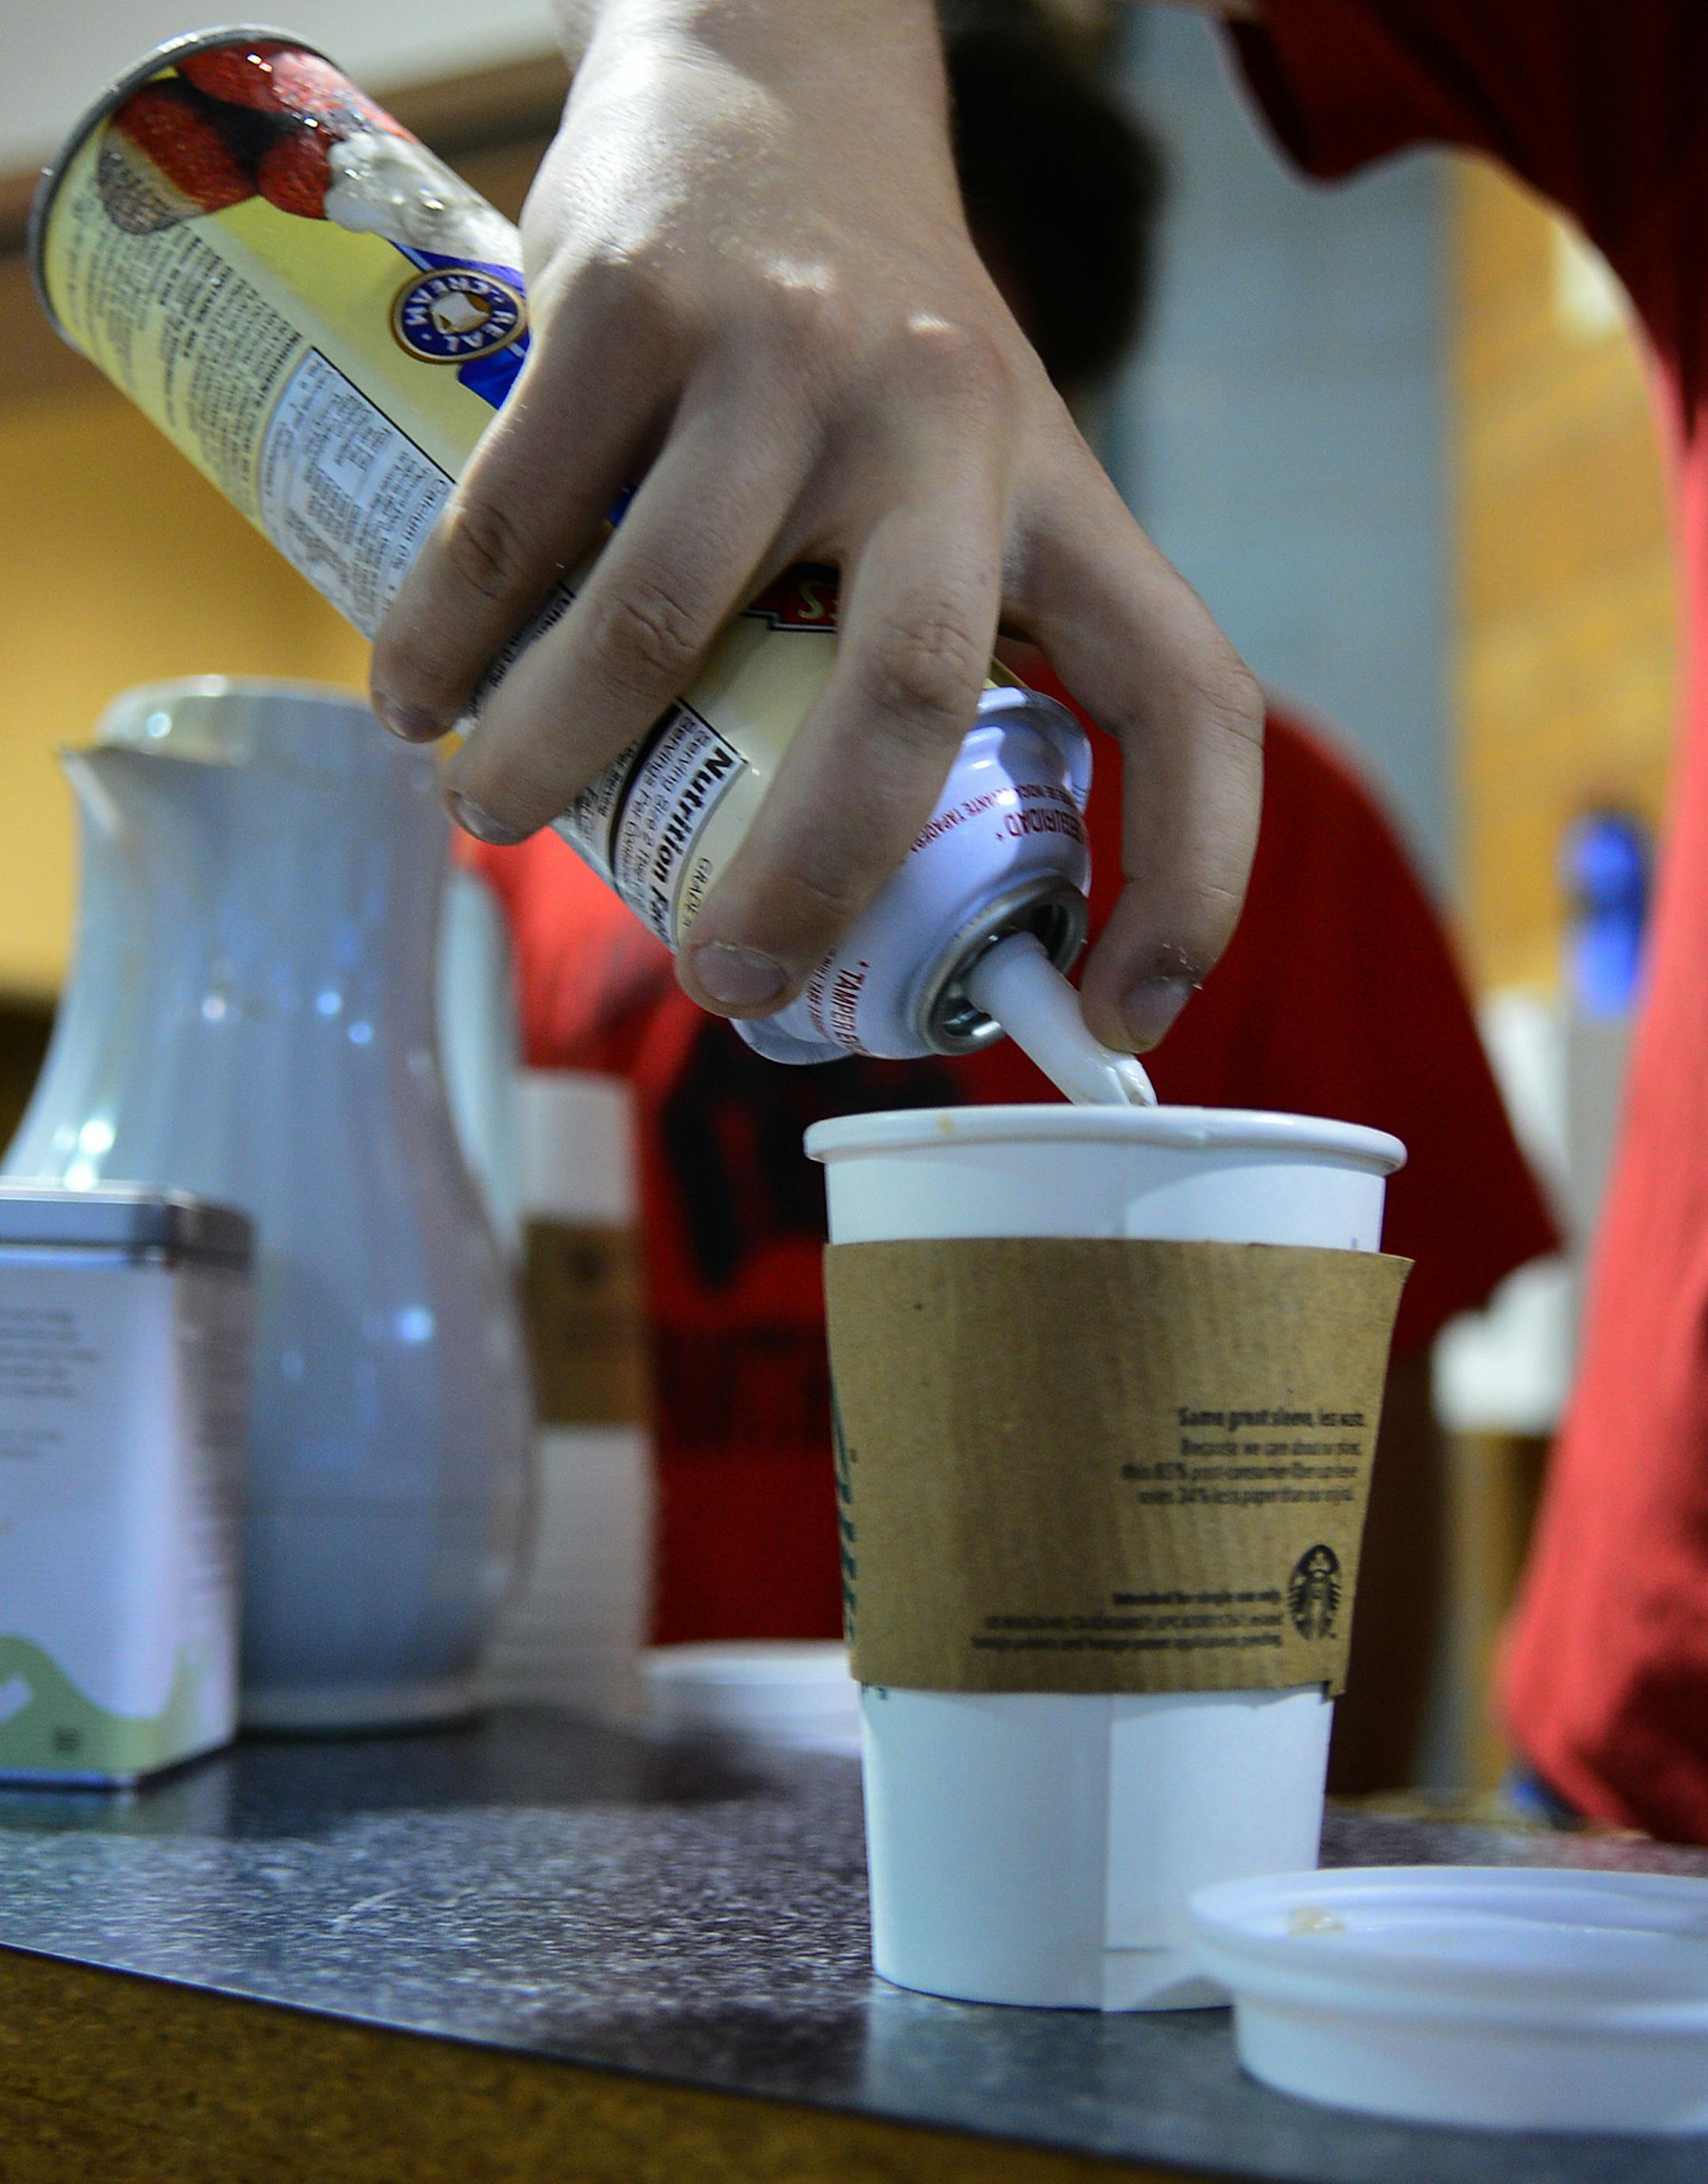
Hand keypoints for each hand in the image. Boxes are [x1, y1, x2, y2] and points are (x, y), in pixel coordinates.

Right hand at [369, 0, 1262, 1051]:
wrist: (772, 78)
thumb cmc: (866, 351)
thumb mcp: (963, 478)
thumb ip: (927, 647)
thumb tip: (830, 896)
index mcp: (1058, 495)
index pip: (1186, 695)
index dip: (1191, 876)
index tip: (1124, 1019)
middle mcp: (945, 424)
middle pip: (905, 699)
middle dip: (807, 878)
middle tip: (721, 974)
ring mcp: (785, 356)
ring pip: (654, 628)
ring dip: (551, 767)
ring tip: (493, 816)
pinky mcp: (627, 303)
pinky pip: (515, 522)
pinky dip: (448, 641)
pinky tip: (419, 698)